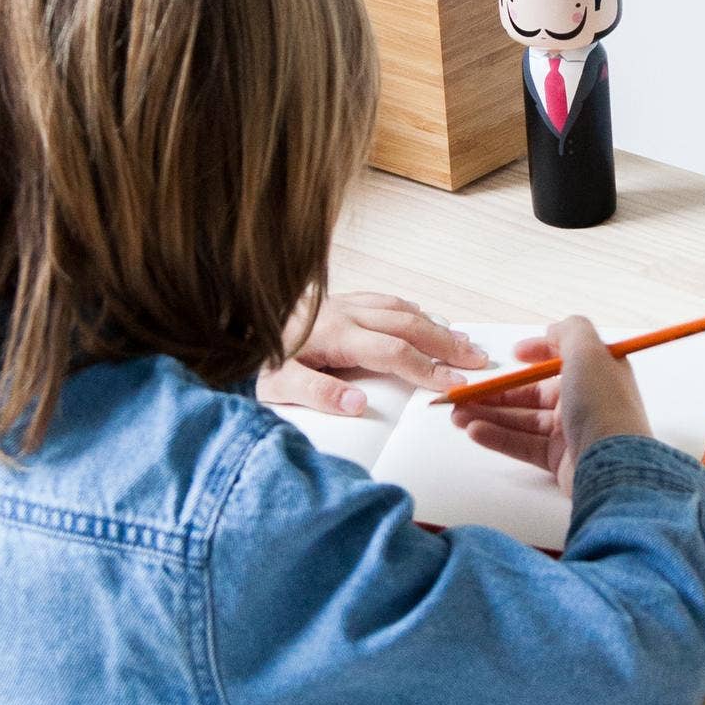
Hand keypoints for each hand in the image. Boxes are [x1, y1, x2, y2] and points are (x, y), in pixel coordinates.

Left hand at [259, 291, 489, 418]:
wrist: (227, 318)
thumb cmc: (251, 356)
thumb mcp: (275, 385)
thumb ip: (316, 394)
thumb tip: (357, 405)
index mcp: (334, 335)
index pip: (395, 353)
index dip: (429, 370)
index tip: (455, 385)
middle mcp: (344, 314)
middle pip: (409, 325)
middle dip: (446, 344)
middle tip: (478, 359)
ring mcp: (341, 303)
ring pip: (400, 308)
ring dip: (434, 325)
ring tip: (462, 340)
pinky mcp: (335, 300)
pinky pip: (383, 299)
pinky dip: (410, 309)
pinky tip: (422, 316)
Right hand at [449, 316, 651, 492]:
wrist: (614, 465)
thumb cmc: (604, 406)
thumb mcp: (590, 352)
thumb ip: (571, 330)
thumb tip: (554, 329)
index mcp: (596, 373)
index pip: (562, 358)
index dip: (538, 353)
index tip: (514, 354)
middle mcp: (584, 400)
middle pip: (533, 392)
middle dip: (497, 392)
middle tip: (465, 394)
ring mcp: (571, 432)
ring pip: (522, 419)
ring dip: (488, 415)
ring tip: (456, 415)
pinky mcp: (559, 460)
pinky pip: (523, 445)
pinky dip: (498, 437)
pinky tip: (474, 431)